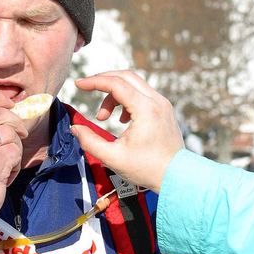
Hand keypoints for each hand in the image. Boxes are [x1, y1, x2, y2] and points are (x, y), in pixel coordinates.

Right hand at [70, 70, 183, 190]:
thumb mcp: (113, 158)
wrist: (177, 177)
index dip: (94, 82)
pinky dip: (126, 98)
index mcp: (145, 109)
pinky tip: (121, 119)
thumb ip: (90, 141)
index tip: (78, 84)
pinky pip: (142, 93)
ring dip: (114, 94)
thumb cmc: (148, 169)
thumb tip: (75, 127)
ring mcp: (162, 104)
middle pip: (125, 76)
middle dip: (103, 80)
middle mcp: (156, 101)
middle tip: (87, 89)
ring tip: (103, 117)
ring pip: (133, 84)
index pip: (115, 84)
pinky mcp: (164, 109)